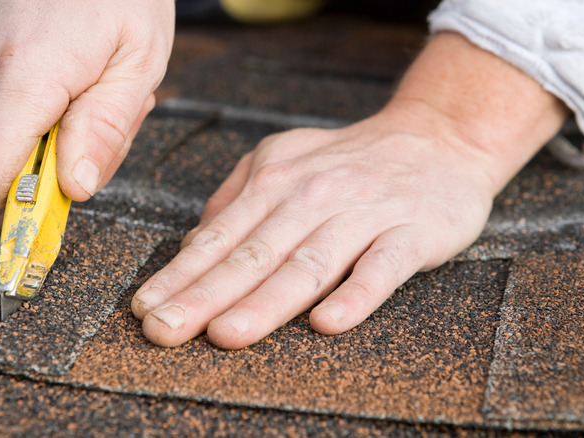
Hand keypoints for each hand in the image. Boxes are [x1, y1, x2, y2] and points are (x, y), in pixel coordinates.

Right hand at [0, 0, 174, 223]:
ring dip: (69, 137)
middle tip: (116, 120)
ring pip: (19, 142)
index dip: (14, 215)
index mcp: (28, 77)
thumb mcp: (138, 63)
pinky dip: (57, 116)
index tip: (48, 232)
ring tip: (106, 90)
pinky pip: (17, 117)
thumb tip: (73, 188)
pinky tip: (86, 82)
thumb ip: (106, 129)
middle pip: (15, 165)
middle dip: (69, 166)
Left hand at [130, 32, 566, 348]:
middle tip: (163, 331)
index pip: (219, 236)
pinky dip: (356, 294)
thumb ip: (238, 198)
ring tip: (227, 333)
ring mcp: (363, 213)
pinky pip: (382, 267)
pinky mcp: (411, 232)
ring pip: (308, 263)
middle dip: (204, 295)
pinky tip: (328, 323)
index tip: (145, 309)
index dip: (179, 275)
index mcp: (275, 181)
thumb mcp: (285, 161)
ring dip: (265, 301)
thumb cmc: (350, 162)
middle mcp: (312, 196)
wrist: (437, 138)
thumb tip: (195, 242)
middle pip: (253, 254)